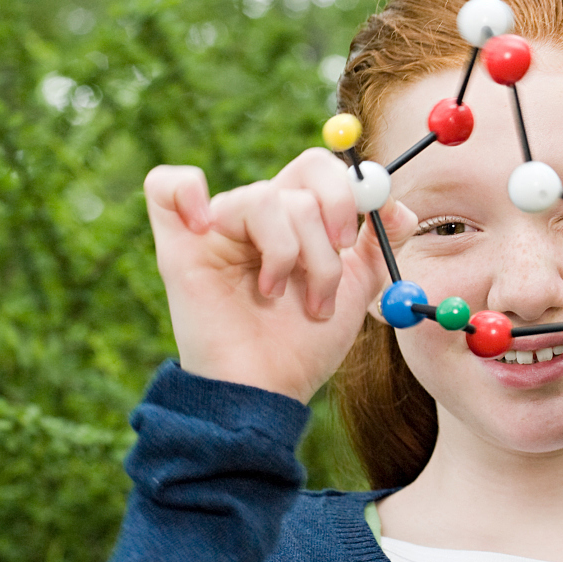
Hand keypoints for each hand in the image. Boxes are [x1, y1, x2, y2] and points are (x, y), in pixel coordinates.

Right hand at [143, 149, 413, 403]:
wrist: (268, 392)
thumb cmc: (303, 346)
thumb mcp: (358, 291)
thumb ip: (378, 245)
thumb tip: (397, 206)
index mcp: (297, 220)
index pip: (321, 169)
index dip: (348, 191)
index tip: (356, 235)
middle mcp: (259, 217)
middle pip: (304, 171)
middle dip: (333, 211)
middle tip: (337, 249)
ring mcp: (217, 228)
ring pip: (264, 197)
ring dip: (293, 253)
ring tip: (284, 296)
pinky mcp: (179, 247)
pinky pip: (165, 187)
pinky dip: (185, 190)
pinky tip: (205, 226)